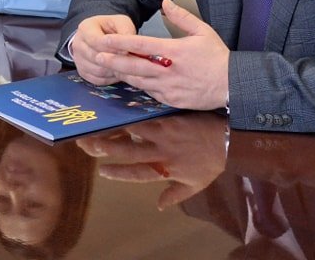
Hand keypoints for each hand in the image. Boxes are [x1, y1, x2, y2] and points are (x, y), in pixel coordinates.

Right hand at [70, 14, 138, 85]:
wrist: (100, 34)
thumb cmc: (111, 28)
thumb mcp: (120, 22)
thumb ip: (125, 30)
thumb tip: (130, 45)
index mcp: (85, 28)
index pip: (96, 41)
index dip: (113, 48)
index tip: (127, 50)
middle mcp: (78, 44)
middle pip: (95, 57)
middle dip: (114, 60)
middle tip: (130, 61)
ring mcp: (78, 60)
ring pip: (97, 71)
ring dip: (113, 70)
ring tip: (126, 67)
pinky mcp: (83, 72)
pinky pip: (97, 80)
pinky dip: (110, 79)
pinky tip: (119, 72)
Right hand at [77, 112, 227, 208]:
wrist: (228, 138)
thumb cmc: (212, 163)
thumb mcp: (196, 185)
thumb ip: (175, 194)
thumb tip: (159, 206)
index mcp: (166, 169)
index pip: (137, 173)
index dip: (119, 173)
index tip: (102, 171)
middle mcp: (161, 151)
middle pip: (128, 151)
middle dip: (106, 148)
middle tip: (86, 144)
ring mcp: (164, 131)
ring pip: (134, 129)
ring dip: (114, 127)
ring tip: (96, 124)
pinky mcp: (169, 116)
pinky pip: (146, 114)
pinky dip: (131, 112)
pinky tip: (117, 107)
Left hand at [92, 0, 229, 109]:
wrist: (232, 85)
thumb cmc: (217, 57)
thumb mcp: (203, 31)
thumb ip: (181, 16)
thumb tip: (164, 2)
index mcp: (174, 52)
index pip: (141, 46)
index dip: (120, 42)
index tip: (105, 39)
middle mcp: (168, 71)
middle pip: (133, 67)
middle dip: (113, 61)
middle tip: (96, 56)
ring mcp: (169, 88)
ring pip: (138, 82)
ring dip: (122, 74)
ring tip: (107, 67)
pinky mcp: (171, 100)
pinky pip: (149, 93)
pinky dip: (139, 85)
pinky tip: (131, 79)